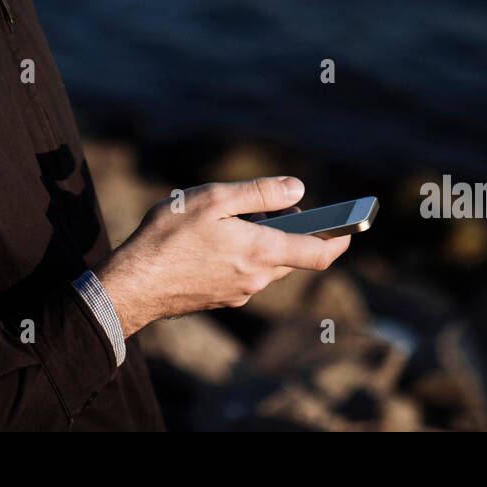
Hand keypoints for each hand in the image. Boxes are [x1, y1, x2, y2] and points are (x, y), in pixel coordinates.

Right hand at [95, 177, 350, 336]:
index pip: (319, 253)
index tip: (354, 225)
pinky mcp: (220, 298)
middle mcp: (257, 278)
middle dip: (296, 229)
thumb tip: (298, 188)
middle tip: (278, 203)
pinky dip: (247, 253)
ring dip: (267, 240)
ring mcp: (238, 292)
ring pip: (269, 263)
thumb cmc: (169, 237)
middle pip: (294, 255)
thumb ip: (259, 194)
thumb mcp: (213, 200)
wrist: (132, 285)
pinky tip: (217, 238)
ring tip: (238, 216)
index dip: (341, 239)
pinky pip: (247, 273)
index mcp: (261, 252)